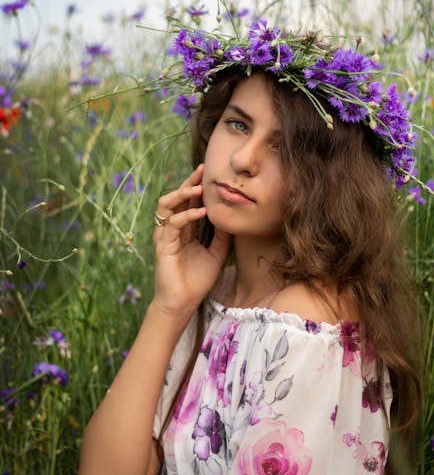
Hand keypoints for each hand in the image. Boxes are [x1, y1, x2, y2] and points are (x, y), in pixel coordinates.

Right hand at [152, 164, 230, 318]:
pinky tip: (202, 212)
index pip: (188, 203)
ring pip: (167, 205)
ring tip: (199, 189)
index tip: (209, 174)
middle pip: (177, 198)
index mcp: (183, 230)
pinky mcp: (162, 245)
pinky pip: (172, 224)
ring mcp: (165, 236)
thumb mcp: (216, 254)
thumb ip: (222, 236)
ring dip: (183, 194)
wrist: (183, 303)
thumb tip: (231, 218)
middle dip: (189, 183)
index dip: (197, 187)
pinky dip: (187, 216)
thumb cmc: (196, 281)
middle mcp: (172, 229)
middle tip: (202, 171)